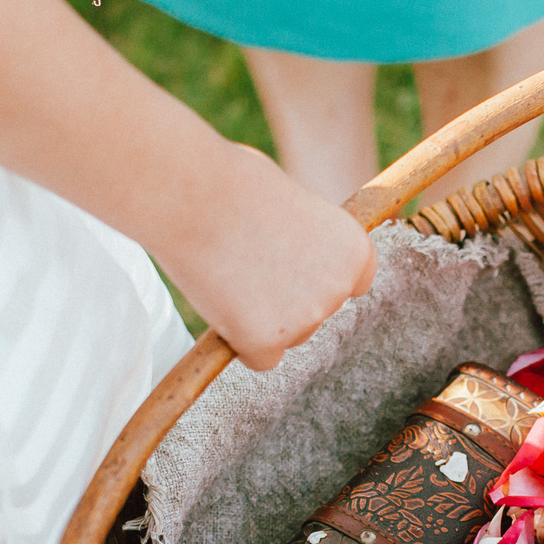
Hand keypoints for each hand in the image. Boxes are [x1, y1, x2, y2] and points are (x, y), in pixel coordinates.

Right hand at [157, 145, 375, 370]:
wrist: (190, 196)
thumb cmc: (232, 185)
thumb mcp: (289, 203)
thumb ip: (305, 241)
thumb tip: (295, 262)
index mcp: (353, 249)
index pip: (353, 283)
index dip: (319, 277)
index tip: (293, 269)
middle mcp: (339, 288)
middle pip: (317, 313)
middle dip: (287, 300)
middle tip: (246, 265)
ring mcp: (305, 320)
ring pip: (288, 337)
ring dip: (263, 319)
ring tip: (229, 275)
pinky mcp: (267, 342)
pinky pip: (259, 358)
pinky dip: (241, 341)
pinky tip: (221, 305)